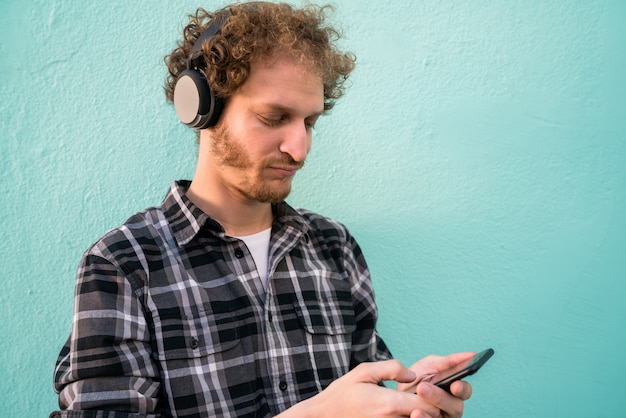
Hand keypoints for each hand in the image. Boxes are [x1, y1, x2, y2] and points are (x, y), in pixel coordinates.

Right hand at [283, 359, 424, 417]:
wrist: (325, 416)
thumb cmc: (343, 393)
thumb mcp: (364, 371)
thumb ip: (391, 368)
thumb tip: (412, 374)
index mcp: (388, 404)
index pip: (427, 404)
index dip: (434, 395)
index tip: (430, 386)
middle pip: (427, 416)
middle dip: (432, 405)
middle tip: (430, 393)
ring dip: (422, 413)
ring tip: (418, 401)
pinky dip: (410, 417)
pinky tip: (407, 409)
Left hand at [398, 353, 473, 417]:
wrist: (397, 391)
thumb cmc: (418, 378)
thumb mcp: (431, 365)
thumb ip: (450, 361)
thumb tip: (472, 354)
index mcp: (454, 391)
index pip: (465, 391)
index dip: (462, 389)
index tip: (455, 385)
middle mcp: (450, 407)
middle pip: (455, 406)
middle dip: (439, 397)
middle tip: (423, 388)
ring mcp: (440, 417)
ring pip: (441, 417)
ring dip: (429, 408)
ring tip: (416, 399)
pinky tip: (415, 413)